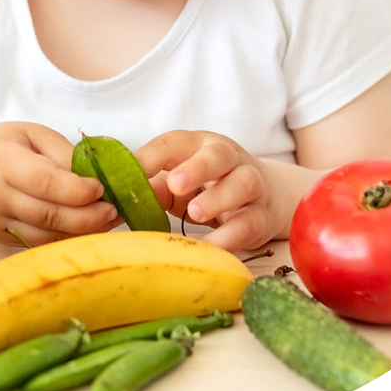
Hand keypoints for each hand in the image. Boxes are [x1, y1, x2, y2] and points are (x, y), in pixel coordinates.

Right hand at [0, 122, 119, 246]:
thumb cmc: (1, 147)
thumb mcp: (30, 134)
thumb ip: (61, 152)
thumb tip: (93, 175)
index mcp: (2, 162)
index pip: (43, 181)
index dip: (75, 189)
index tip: (100, 188)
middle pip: (47, 214)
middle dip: (86, 216)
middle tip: (113, 210)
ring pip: (45, 234)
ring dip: (82, 231)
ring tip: (108, 219)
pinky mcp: (2, 239)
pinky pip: (39, 243)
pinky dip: (67, 238)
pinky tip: (87, 228)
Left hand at [135, 130, 295, 251]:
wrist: (268, 196)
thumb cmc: (211, 186)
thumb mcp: (181, 181)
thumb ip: (155, 188)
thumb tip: (122, 200)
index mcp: (200, 145)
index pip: (175, 143)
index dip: (152, 156)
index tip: (131, 173)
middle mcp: (229, 159)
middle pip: (217, 155)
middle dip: (197, 168)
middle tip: (176, 184)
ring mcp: (250, 185)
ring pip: (243, 184)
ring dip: (218, 198)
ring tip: (194, 214)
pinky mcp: (262, 216)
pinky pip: (249, 224)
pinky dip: (229, 237)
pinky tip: (210, 247)